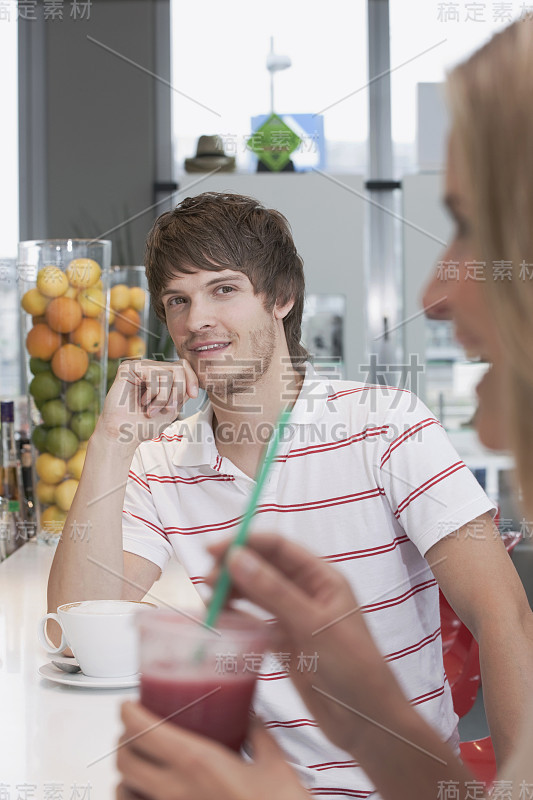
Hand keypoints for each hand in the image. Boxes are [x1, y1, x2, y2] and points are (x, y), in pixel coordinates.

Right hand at [96, 359, 197, 448]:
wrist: (124, 435)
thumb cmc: (145, 424)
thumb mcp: (172, 408)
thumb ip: (183, 391)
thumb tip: (194, 376)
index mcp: (159, 376)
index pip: (183, 366)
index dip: (192, 379)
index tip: (194, 395)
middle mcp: (149, 368)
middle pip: (178, 368)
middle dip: (178, 391)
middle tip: (169, 409)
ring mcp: (138, 366)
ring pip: (168, 373)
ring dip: (164, 397)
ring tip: (152, 410)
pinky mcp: (127, 368)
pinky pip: (153, 373)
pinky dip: (153, 393)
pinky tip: (142, 402)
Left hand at [116, 701, 309, 799]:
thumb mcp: (275, 766)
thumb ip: (260, 736)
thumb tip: (253, 717)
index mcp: (197, 762)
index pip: (142, 731)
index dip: (128, 713)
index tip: (130, 705)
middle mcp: (175, 791)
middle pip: (123, 759)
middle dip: (124, 740)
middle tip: (138, 730)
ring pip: (121, 791)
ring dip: (126, 773)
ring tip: (141, 763)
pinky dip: (133, 799)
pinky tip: (146, 793)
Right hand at [207, 534, 406, 755]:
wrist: (368, 722)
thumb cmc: (354, 667)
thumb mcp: (314, 625)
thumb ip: (274, 591)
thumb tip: (237, 557)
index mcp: (322, 578)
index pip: (278, 548)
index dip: (245, 543)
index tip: (213, 551)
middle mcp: (306, 593)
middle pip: (263, 569)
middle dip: (234, 570)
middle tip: (207, 582)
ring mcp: (294, 619)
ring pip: (256, 597)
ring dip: (232, 594)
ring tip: (208, 602)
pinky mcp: (284, 645)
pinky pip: (255, 624)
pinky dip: (237, 621)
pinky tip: (220, 621)